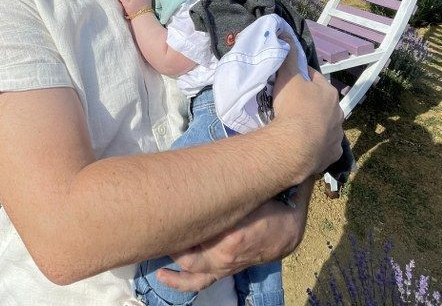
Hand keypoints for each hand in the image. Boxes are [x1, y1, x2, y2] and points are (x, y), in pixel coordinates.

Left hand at [156, 195, 309, 291]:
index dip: (178, 212)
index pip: (197, 224)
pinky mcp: (220, 271)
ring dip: (171, 252)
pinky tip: (162, 275)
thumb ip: (240, 184)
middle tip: (157, 214)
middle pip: (186, 245)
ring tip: (153, 240)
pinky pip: (198, 282)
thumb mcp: (258, 192)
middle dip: (170, 232)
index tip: (164, 198)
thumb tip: (215, 160)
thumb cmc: (271, 206)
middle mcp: (222, 254)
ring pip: (188, 263)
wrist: (288, 234)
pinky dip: (179, 282)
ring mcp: (220, 266)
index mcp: (231, 234)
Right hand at [271, 59, 343, 179]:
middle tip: (290, 106)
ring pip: (326, 125)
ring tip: (297, 129)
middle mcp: (338, 112)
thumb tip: (286, 35)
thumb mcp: (288, 76)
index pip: (315, 78)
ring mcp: (337, 134)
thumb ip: (289, 56)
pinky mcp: (332, 154)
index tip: (289, 82)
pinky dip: (318, 145)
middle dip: (311, 103)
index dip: (301, 78)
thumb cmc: (293, 107)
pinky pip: (325, 147)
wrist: (296, 146)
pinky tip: (307, 147)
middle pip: (323, 103)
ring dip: (316, 125)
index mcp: (329, 92)